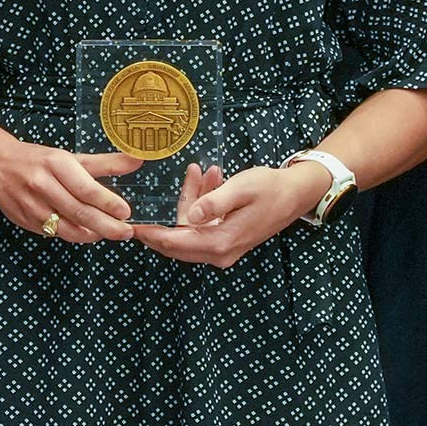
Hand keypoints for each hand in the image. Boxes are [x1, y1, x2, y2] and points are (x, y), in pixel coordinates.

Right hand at [0, 134, 140, 243]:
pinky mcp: (26, 222)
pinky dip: (75, 236)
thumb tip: (136, 161)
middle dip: (107, 226)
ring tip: (111, 234)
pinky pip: (56, 233)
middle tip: (126, 232)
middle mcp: (42, 185)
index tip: (126, 212)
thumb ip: (104, 163)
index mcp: (55, 164)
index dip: (108, 203)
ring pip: (68, 228)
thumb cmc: (37, 160)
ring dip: (92, 235)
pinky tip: (89, 234)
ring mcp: (32, 206)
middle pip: (80, 212)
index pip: (86, 188)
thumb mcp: (69, 157)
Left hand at [130, 158, 329, 268]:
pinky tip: (208, 179)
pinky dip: (201, 204)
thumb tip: (189, 216)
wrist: (297, 194)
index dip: (151, 234)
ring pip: (190, 229)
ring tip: (198, 173)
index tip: (130, 226)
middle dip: (162, 219)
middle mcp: (220, 252)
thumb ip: (214, 201)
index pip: (175, 243)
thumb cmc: (270, 188)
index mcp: (221, 242)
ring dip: (189, 202)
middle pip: (177, 242)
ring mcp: (224, 248)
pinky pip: (203, 225)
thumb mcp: (241, 188)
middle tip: (142, 203)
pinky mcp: (226, 239)